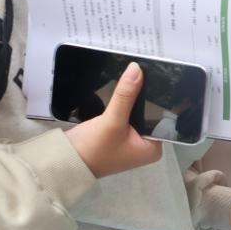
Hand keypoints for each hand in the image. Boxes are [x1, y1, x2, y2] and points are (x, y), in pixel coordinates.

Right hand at [65, 62, 161, 177]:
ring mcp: (131, 141)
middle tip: (145, 73)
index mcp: (154, 148)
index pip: (164, 118)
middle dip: (145, 99)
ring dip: (133, 102)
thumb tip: (137, 69)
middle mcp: (146, 146)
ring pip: (137, 114)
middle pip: (150, 115)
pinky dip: (123, 107)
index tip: (161, 78)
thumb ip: (125, 95)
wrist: (65, 161)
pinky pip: (126, 117)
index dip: (161, 99)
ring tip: (135, 78)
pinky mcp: (118, 136)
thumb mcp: (112, 120)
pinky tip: (123, 92)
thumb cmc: (93, 148)